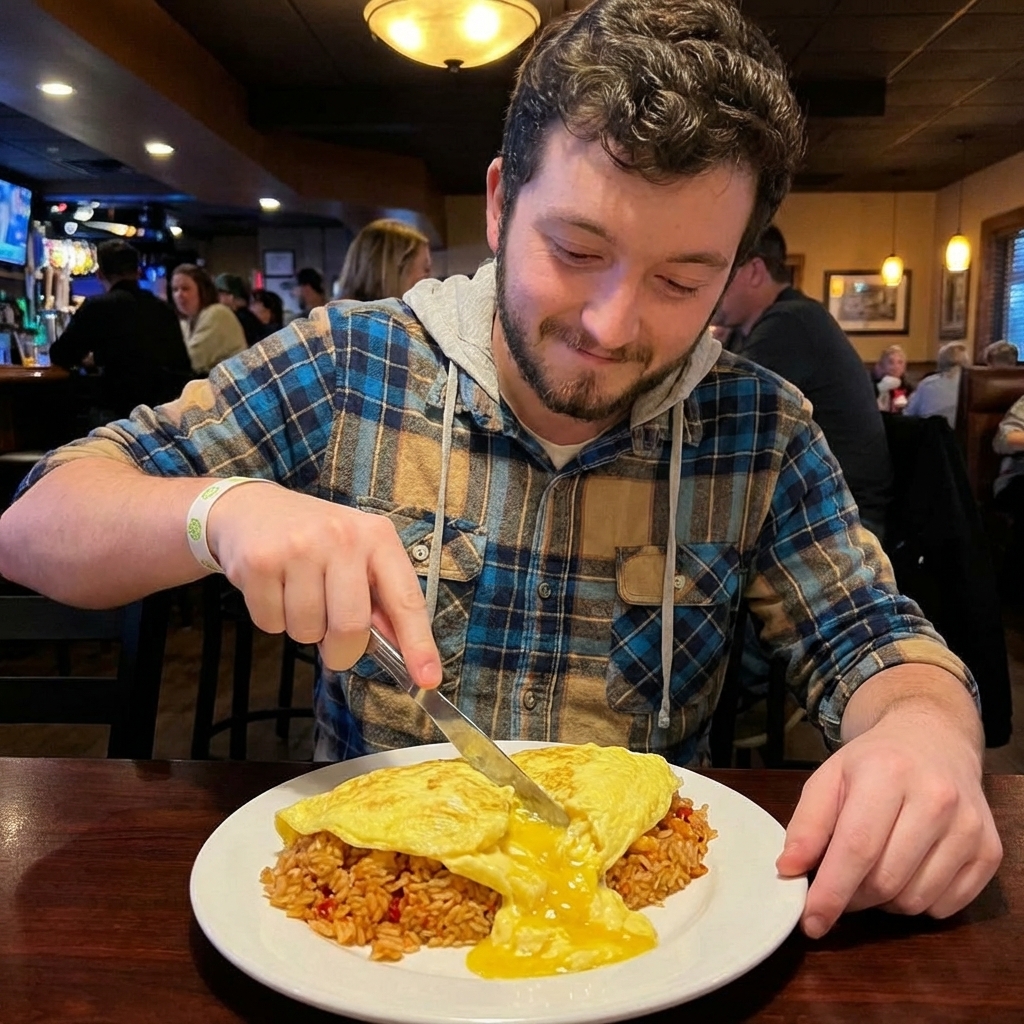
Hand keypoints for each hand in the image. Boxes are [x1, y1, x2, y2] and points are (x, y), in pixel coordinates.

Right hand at [207, 483, 440, 686]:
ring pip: (307, 631)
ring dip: (303, 630)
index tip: (428, 679)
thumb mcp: (358, 555)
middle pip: (350, 627)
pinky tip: (275, 589)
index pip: (406, 600)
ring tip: (299, 596)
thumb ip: (380, 598)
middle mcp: (342, 538)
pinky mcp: (260, 562)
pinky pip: (271, 624)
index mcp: (377, 537)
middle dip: (342, 650)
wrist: (251, 508)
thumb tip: (400, 649)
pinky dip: (273, 619)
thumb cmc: (316, 539)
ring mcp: (299, 547)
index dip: (418, 644)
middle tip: (333, 643)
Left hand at [776, 699, 1001, 937]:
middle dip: (853, 897)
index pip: (857, 849)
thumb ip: (806, 824)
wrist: (934, 740)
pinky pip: (945, 906)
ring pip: (915, 900)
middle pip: (885, 881)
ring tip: (875, 869)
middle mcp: (936, 799)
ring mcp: (969, 827)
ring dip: (884, 902)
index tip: (811, 923)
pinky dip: (918, 902)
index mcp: (888, 773)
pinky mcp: (990, 851)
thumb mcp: (829, 778)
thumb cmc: (874, 762)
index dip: (831, 893)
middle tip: (840, 884)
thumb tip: (788, 871)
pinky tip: (908, 871)